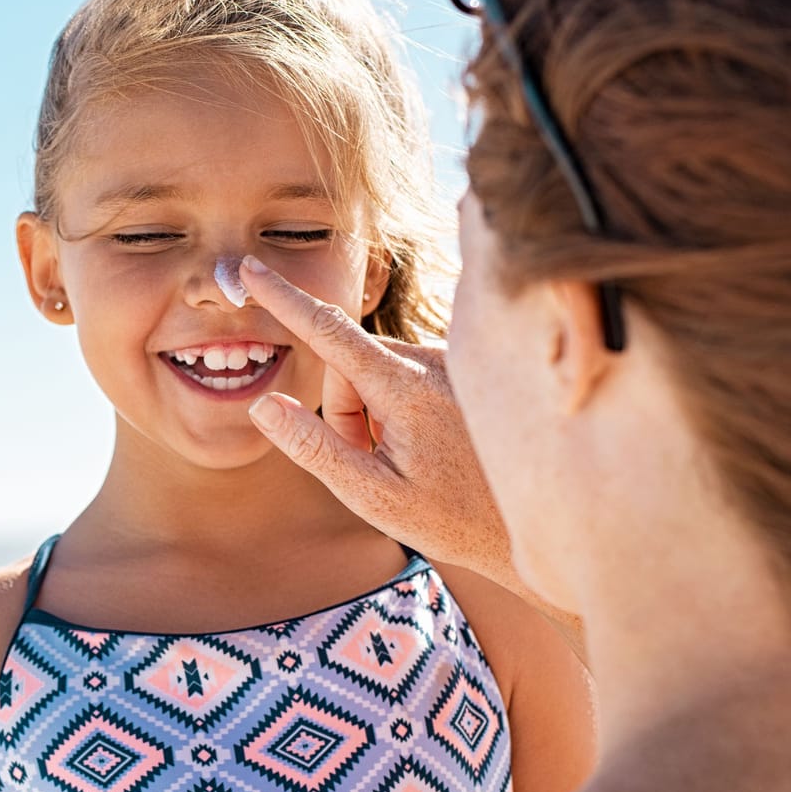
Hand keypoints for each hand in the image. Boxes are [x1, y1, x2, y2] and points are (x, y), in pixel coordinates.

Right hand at [237, 256, 530, 607]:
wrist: (541, 523)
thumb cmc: (455, 520)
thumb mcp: (373, 496)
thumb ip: (315, 448)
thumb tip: (265, 404)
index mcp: (407, 388)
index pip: (329, 332)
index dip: (283, 299)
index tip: (249, 268)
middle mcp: (434, 361)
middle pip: (349, 367)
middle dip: (346, 412)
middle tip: (375, 464)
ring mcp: (452, 363)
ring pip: (375, 372)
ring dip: (375, 413)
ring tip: (411, 461)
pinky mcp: (462, 369)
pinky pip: (405, 376)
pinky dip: (400, 408)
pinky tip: (433, 446)